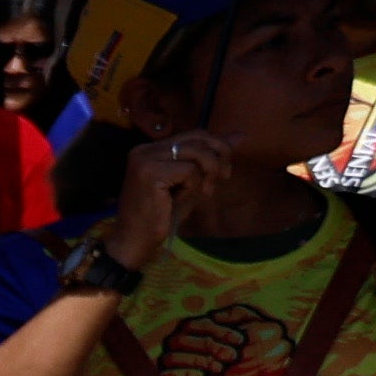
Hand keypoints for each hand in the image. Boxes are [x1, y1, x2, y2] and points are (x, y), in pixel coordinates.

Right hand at [105, 136, 219, 275]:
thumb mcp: (192, 182)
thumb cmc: (162, 215)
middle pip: (198, 137)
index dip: (217, 148)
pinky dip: (193, 186)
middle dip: (219, 157)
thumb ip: (212, 156)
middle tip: (223, 178)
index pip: (195, 134)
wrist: (134, 241)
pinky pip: (189, 170)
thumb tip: (241, 135)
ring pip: (197, 151)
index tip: (224, 172)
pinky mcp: (150, 173)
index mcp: (151, 149)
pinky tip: (181, 199)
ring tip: (204, 192)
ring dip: (208, 172)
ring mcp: (145, 159)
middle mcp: (145, 149)